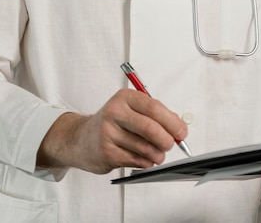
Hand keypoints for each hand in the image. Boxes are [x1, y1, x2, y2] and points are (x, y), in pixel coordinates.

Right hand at [37, 89, 187, 173]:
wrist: (79, 138)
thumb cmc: (111, 123)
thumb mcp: (129, 110)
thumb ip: (154, 115)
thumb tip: (179, 127)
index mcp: (124, 97)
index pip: (154, 108)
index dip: (172, 122)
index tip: (181, 131)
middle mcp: (114, 112)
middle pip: (150, 128)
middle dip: (167, 140)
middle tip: (171, 144)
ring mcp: (108, 133)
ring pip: (145, 147)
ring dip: (157, 155)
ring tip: (157, 154)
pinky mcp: (107, 152)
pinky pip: (136, 160)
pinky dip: (146, 162)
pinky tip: (144, 159)